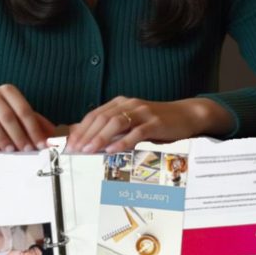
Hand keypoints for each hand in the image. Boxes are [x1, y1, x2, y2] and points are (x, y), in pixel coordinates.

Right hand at [0, 86, 55, 152]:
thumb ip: (34, 122)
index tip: (40, 144)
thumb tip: (52, 136)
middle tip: (26, 149)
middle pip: (8, 115)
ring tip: (9, 150)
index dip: (34, 128)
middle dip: (19, 135)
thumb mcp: (14, 116)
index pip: (24, 110)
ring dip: (2, 137)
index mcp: (7, 92)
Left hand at [66, 96, 230, 153]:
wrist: (186, 115)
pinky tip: (113, 150)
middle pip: (102, 118)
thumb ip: (112, 129)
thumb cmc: (156, 122)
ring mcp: (143, 112)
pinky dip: (122, 141)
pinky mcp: (155, 122)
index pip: (95, 115)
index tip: (70, 144)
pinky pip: (136, 132)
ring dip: (100, 137)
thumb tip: (87, 139)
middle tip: (75, 150)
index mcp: (121, 103)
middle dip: (86, 135)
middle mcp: (129, 104)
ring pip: (116, 123)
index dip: (81, 129)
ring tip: (89, 151)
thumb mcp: (132, 123)